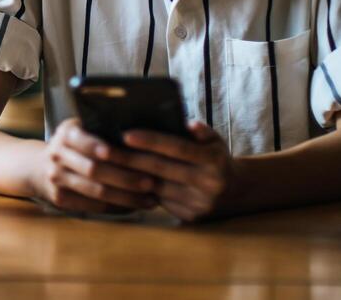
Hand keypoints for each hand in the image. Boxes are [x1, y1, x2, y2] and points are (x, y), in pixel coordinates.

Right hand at [28, 118, 160, 213]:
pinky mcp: (60, 199)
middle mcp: (58, 155)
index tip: (128, 153)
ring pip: (96, 191)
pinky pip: (93, 206)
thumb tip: (145, 139)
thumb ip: (102, 131)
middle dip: (126, 177)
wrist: (37, 167)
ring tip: (150, 200)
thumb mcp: (80, 130)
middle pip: (94, 169)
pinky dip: (117, 208)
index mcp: (67, 133)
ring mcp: (57, 179)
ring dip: (126, 197)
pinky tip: (135, 207)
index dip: (102, 147)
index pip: (85, 141)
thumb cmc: (74, 146)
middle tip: (152, 182)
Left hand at [108, 121, 235, 222]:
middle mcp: (207, 183)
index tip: (125, 134)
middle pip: (161, 169)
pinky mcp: (190, 218)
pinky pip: (160, 203)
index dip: (150, 141)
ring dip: (130, 176)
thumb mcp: (214, 139)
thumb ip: (200, 130)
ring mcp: (198, 204)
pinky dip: (141, 191)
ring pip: (156, 188)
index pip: (176, 148)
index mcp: (213, 159)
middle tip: (104, 149)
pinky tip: (122, 182)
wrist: (236, 192)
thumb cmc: (216, 157)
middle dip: (130, 159)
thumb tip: (186, 123)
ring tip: (107, 164)